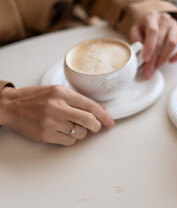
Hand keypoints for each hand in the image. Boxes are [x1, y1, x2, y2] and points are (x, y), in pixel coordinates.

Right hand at [0, 85, 114, 145]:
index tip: (110, 121)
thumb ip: (78, 100)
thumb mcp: (57, 91)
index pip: (90, 105)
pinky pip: (69, 141)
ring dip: (82, 132)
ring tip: (72, 126)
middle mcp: (57, 107)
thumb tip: (100, 110)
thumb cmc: (35, 98)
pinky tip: (64, 131)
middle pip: (89, 120)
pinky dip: (71, 138)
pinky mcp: (45, 135)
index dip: (104, 115)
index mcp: (62, 93)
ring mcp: (50, 122)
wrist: (10, 106)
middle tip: (97, 127)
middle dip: (97, 126)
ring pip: (80, 133)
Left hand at [130, 11, 176, 77]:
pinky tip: (171, 61)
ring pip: (173, 43)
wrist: (155, 19)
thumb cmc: (145, 26)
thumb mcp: (136, 29)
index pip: (152, 31)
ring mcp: (175, 26)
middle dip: (154, 58)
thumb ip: (136, 38)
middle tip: (149, 70)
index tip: (145, 59)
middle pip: (161, 41)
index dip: (149, 46)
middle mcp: (165, 20)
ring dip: (164, 58)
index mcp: (152, 17)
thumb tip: (140, 50)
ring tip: (157, 66)